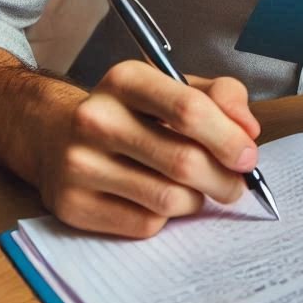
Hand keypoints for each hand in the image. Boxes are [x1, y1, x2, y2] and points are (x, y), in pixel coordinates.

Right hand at [35, 62, 260, 238]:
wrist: (54, 134)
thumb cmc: (130, 111)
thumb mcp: (173, 86)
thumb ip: (220, 96)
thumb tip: (248, 131)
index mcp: (126, 79)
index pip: (188, 109)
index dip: (228, 137)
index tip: (248, 155)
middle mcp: (97, 118)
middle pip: (182, 161)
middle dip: (224, 177)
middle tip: (237, 183)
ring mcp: (79, 164)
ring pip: (168, 198)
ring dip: (199, 199)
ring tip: (201, 189)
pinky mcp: (72, 205)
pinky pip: (144, 223)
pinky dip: (168, 217)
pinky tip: (163, 198)